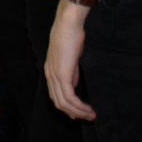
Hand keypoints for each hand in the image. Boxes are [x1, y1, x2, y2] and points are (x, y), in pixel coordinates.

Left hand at [45, 6, 96, 120]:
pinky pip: (70, 98)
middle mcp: (49, 75)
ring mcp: (54, 76)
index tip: (79, 114)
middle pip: (58, 103)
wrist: (68, 24)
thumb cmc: (71, 36)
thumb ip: (71, 73)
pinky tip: (89, 109)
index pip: (55, 95)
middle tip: (88, 117)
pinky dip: (79, 107)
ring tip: (92, 115)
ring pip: (64, 103)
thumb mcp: (70, 58)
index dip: (66, 107)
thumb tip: (74, 86)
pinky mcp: (62, 75)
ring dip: (79, 112)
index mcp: (50, 70)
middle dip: (74, 113)